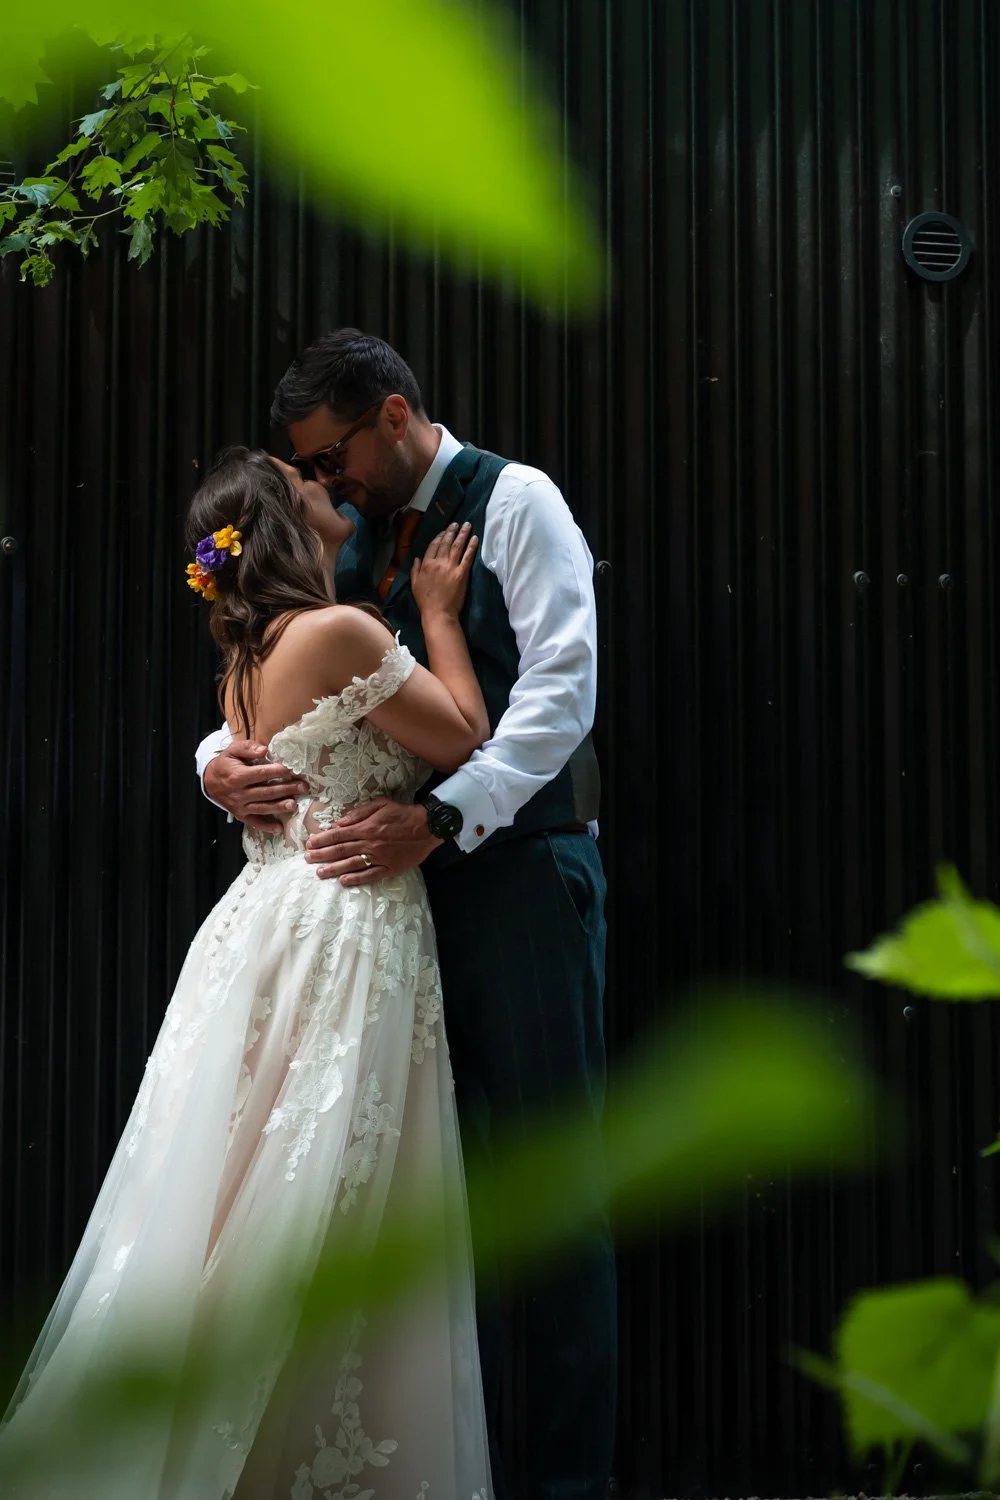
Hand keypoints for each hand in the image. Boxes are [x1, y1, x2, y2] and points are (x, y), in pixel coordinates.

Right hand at [203, 740, 308, 832]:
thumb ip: (247, 748)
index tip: (293, 770)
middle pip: (266, 792)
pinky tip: (279, 828)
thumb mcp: (232, 750)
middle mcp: (239, 793)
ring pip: (263, 808)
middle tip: (303, 787)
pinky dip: (267, 826)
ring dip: (280, 807)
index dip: (278, 772)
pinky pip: (255, 822)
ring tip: (294, 805)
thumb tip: (264, 750)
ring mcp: (240, 806)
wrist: (208, 782)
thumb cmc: (225, 764)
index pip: (262, 774)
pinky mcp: (241, 815)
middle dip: (286, 789)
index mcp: (238, 776)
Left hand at [305, 798, 441, 883]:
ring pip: (352, 865)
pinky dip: (356, 879)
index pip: (338, 835)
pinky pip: (370, 875)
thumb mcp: (381, 804)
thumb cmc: (403, 813)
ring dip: (333, 869)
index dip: (322, 840)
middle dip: (322, 855)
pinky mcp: (389, 868)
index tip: (310, 844)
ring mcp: (379, 857)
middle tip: (307, 859)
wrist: (428, 826)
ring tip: (319, 873)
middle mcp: (370, 844)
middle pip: (340, 851)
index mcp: (366, 828)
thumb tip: (340, 823)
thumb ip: (359, 813)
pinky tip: (343, 881)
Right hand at [410, 522, 477, 619]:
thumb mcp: (414, 584)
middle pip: (446, 543)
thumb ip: (415, 570)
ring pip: (457, 546)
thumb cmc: (425, 601)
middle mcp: (438, 562)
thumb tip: (417, 558)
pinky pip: (467, 556)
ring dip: (462, 534)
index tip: (444, 531)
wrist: (438, 613)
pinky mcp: (462, 574)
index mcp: (426, 564)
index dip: (439, 537)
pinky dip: (471, 546)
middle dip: (451, 531)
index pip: (433, 546)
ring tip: (467, 525)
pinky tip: (474, 538)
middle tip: (456, 523)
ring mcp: (451, 567)